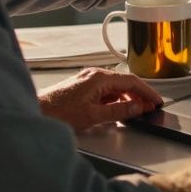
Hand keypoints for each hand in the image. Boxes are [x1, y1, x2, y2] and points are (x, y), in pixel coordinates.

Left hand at [37, 67, 162, 131]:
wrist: (34, 113)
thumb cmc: (57, 112)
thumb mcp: (93, 116)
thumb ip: (118, 112)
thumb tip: (136, 108)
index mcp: (99, 78)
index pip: (131, 81)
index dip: (146, 92)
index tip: (156, 101)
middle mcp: (94, 75)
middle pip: (124, 83)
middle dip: (139, 95)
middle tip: (150, 108)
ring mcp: (87, 81)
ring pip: (115, 88)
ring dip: (127, 98)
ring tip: (138, 111)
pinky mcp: (82, 89)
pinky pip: (105, 92)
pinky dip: (115, 100)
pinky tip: (119, 110)